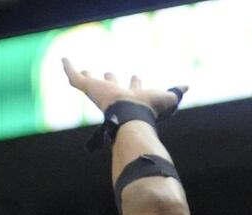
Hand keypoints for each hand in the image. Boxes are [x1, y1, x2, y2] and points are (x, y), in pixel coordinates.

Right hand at [62, 59, 185, 117]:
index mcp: (131, 98)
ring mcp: (100, 92)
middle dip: (110, 79)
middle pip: (111, 84)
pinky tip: (63, 60)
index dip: (134, 83)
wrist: (130, 116)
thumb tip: (188, 87)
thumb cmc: (147, 109)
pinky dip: (68, 68)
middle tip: (108, 73)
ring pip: (90, 83)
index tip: (135, 76)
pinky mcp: (88, 88)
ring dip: (85, 76)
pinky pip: (75, 77)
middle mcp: (115, 95)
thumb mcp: (166, 98)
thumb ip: (175, 93)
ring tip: (82, 71)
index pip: (132, 89)